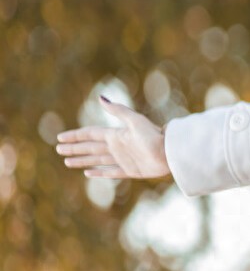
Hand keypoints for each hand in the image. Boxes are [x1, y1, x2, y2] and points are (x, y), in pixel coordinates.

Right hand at [55, 96, 170, 179]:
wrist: (171, 152)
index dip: (75, 136)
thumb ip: (118, 111)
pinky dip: (98, 173)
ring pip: (97, 160)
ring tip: (67, 162)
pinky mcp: (130, 171)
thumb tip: (100, 98)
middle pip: (90, 148)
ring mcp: (123, 159)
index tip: (60, 138)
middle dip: (74, 149)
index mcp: (116, 135)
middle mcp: (117, 147)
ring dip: (82, 161)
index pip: (90, 134)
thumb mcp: (135, 121)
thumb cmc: (154, 136)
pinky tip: (88, 173)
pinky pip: (110, 172)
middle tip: (58, 150)